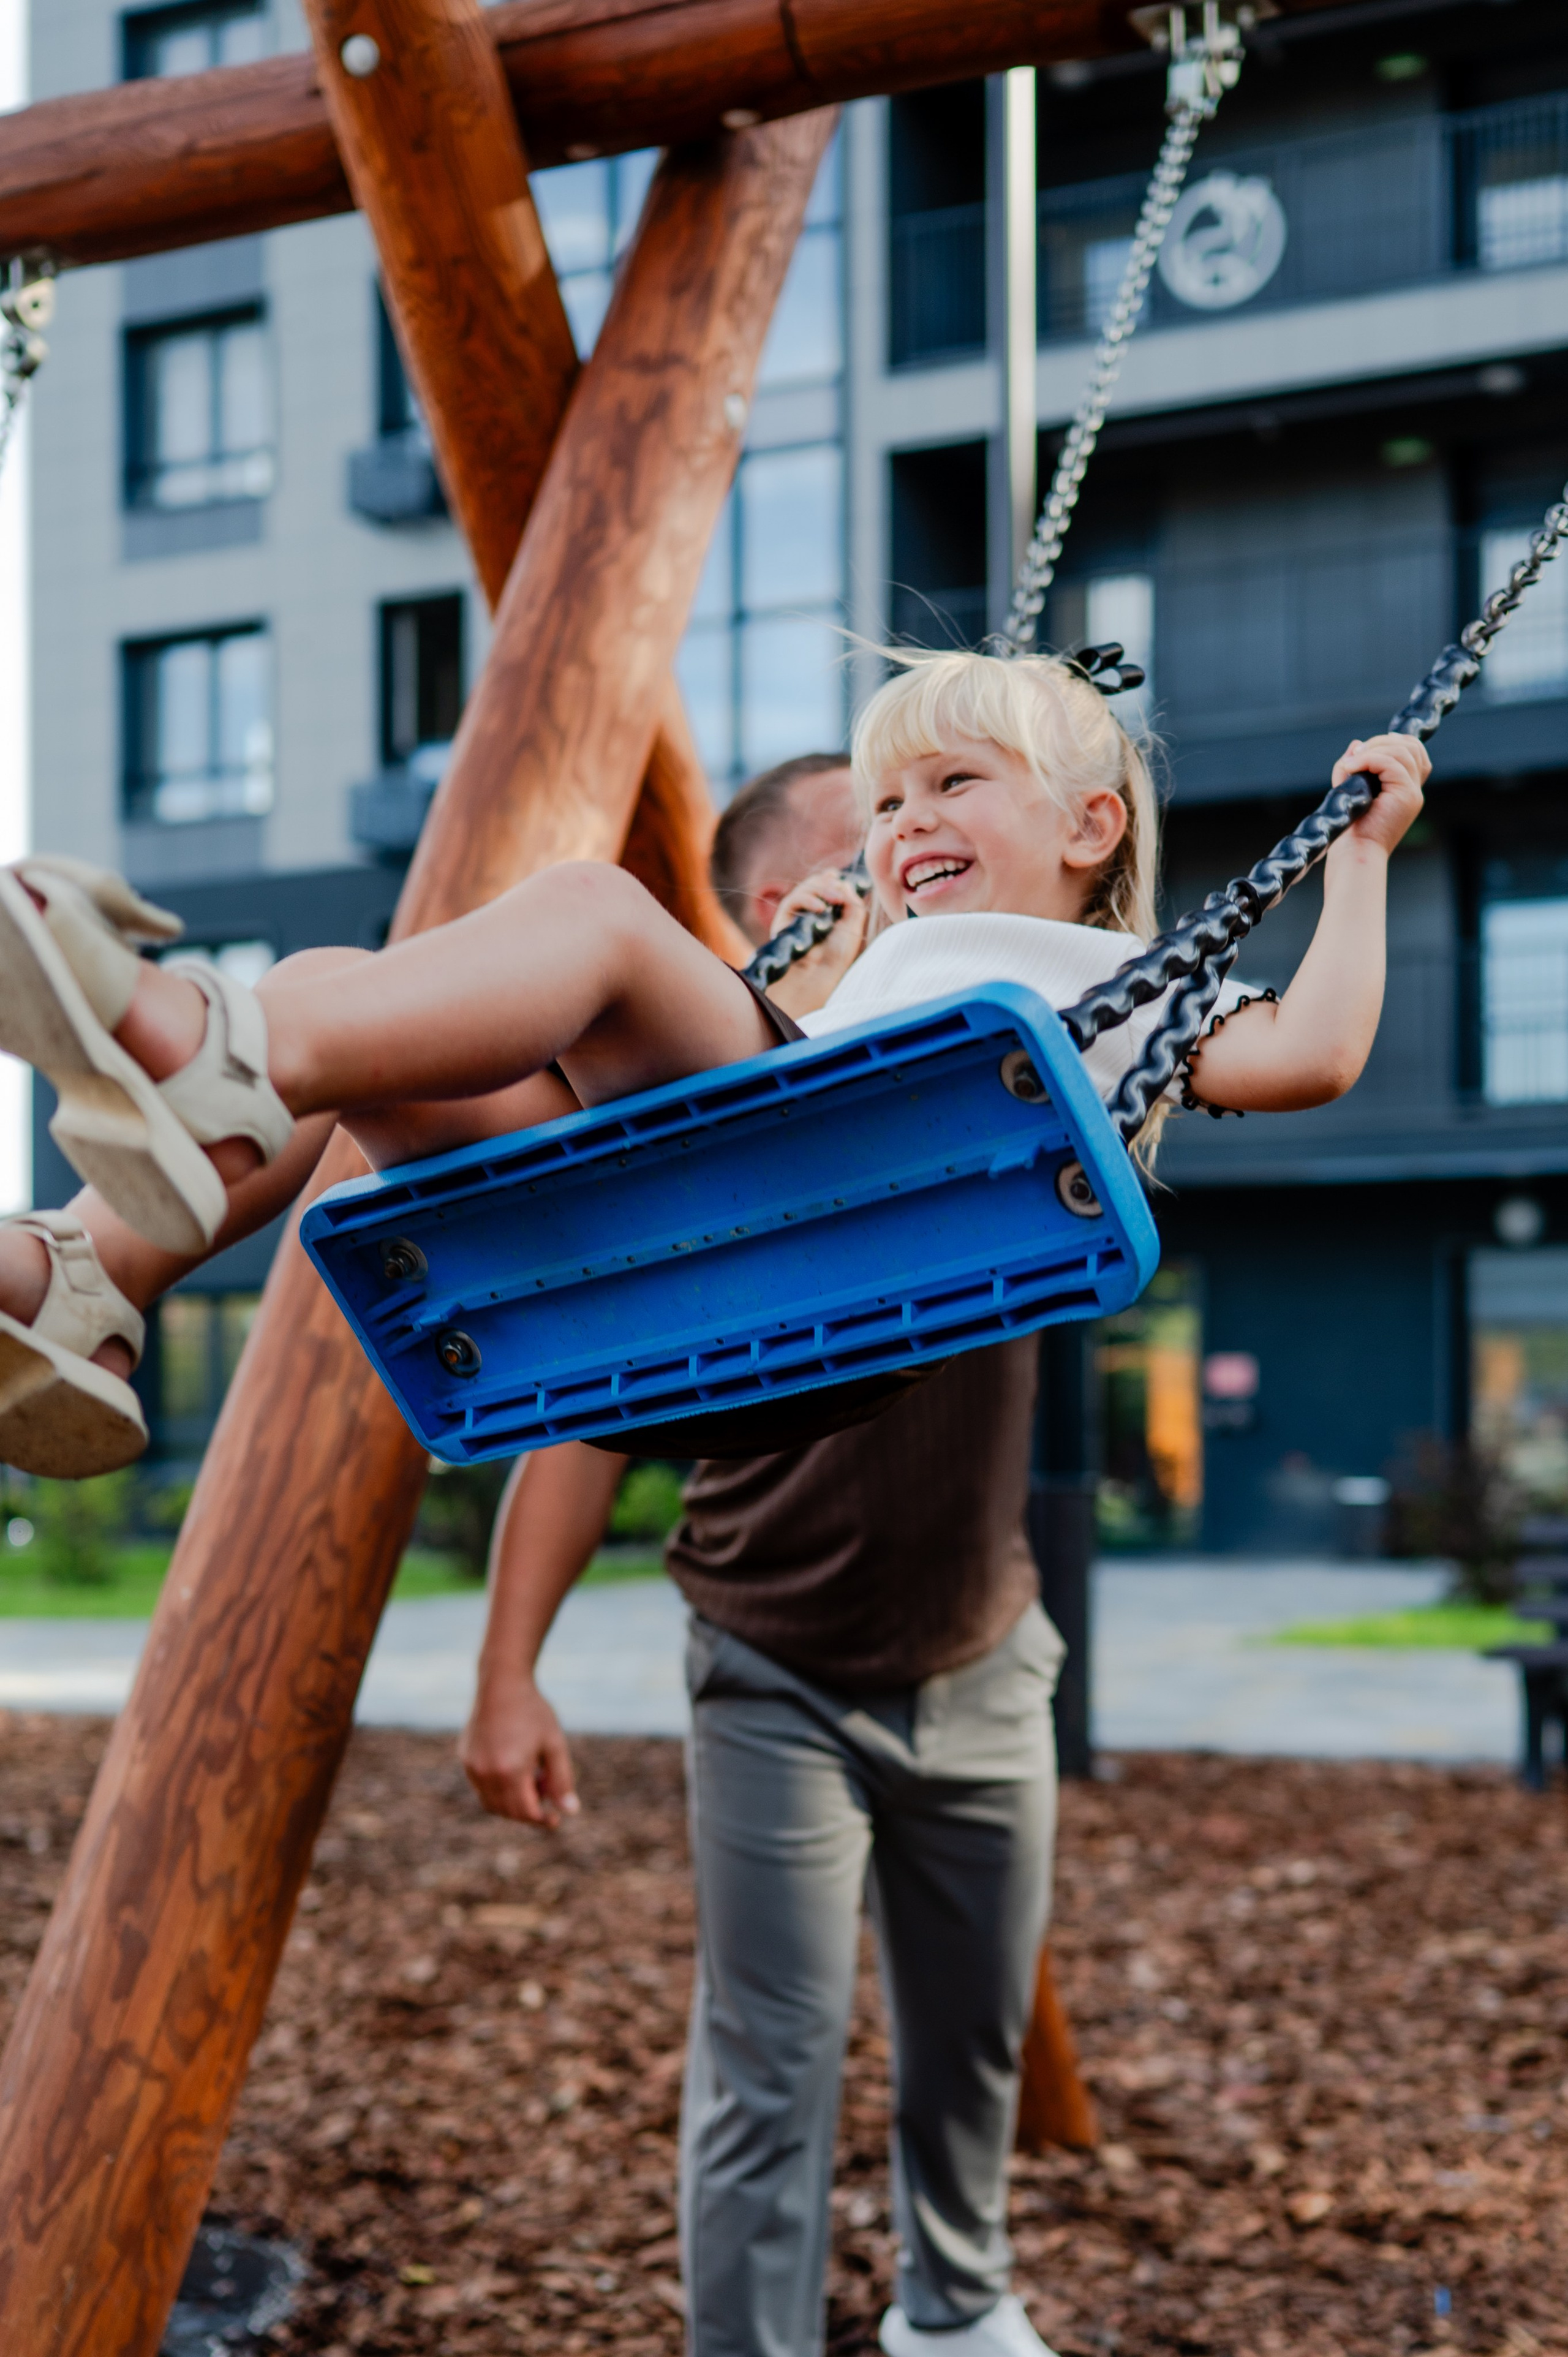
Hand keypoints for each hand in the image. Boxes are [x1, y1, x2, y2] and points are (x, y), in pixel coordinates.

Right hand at [459, 1670, 578, 1828]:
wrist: (501, 1683)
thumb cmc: (533, 1711)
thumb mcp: (554, 1744)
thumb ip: (562, 1780)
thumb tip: (570, 1811)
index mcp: (510, 1771)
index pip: (525, 1812)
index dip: (542, 1820)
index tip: (556, 1819)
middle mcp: (486, 1774)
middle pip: (508, 1812)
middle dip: (528, 1811)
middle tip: (545, 1791)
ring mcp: (472, 1767)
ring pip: (491, 1803)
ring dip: (512, 1803)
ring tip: (531, 1777)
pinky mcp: (466, 1759)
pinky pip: (481, 1787)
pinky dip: (498, 1789)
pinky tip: (514, 1767)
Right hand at [766, 868, 868, 1017]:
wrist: (821, 971)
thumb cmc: (838, 952)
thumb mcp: (853, 923)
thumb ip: (852, 900)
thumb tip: (842, 882)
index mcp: (827, 910)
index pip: (824, 885)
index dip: (829, 878)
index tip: (836, 876)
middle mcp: (809, 910)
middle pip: (814, 883)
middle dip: (828, 883)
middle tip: (840, 895)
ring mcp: (796, 913)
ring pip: (803, 888)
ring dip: (820, 889)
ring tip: (834, 901)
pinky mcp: (783, 918)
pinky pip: (793, 900)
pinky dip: (808, 899)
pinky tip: (820, 908)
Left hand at [1329, 733, 1429, 858]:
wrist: (1355, 854)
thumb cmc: (1351, 828)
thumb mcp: (1349, 788)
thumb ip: (1353, 764)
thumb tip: (1356, 743)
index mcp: (1405, 788)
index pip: (1413, 751)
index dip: (1391, 742)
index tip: (1362, 751)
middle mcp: (1414, 789)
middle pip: (1411, 746)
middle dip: (1380, 742)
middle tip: (1354, 755)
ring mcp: (1413, 793)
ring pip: (1403, 751)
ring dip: (1373, 749)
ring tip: (1350, 763)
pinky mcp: (1407, 796)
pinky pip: (1391, 763)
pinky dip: (1368, 759)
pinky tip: (1350, 767)